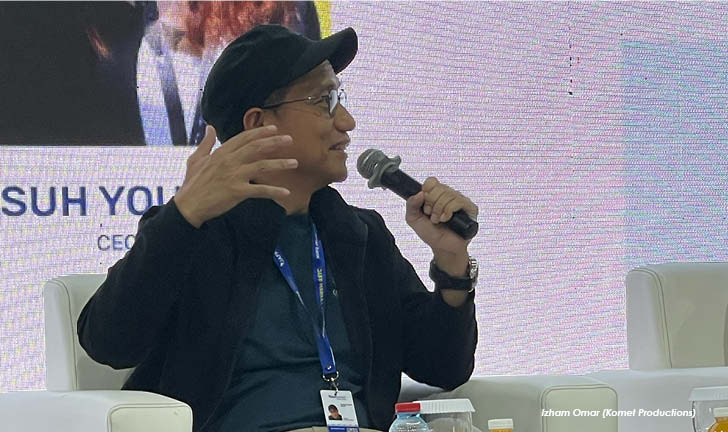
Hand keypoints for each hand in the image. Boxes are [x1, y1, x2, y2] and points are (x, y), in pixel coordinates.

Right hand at [173, 125, 296, 227]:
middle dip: (275, 142)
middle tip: (290, 139)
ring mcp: (234, 176)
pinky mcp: (237, 192)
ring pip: (262, 166)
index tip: (274, 129)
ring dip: (280, 164)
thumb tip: (210, 127)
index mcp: (221, 153)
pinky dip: (274, 191)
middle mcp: (229, 161)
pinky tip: (286, 192)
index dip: (260, 132)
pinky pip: (260, 191)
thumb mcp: (196, 159)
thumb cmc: (192, 184)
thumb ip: (206, 143)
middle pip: (256, 148)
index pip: (244, 138)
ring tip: (294, 163)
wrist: (188, 206)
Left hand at [405, 177, 477, 273]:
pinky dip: (448, 211)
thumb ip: (411, 204)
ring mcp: (461, 201)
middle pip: (439, 187)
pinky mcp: (470, 208)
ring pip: (448, 194)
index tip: (424, 205)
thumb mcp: (413, 219)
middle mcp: (449, 195)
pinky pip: (458, 201)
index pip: (432, 181)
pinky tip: (446, 219)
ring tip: (438, 220)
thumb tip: (419, 193)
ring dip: (439, 209)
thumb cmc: (431, 233)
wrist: (442, 248)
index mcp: (437, 194)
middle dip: (431, 203)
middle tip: (430, 215)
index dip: (426, 191)